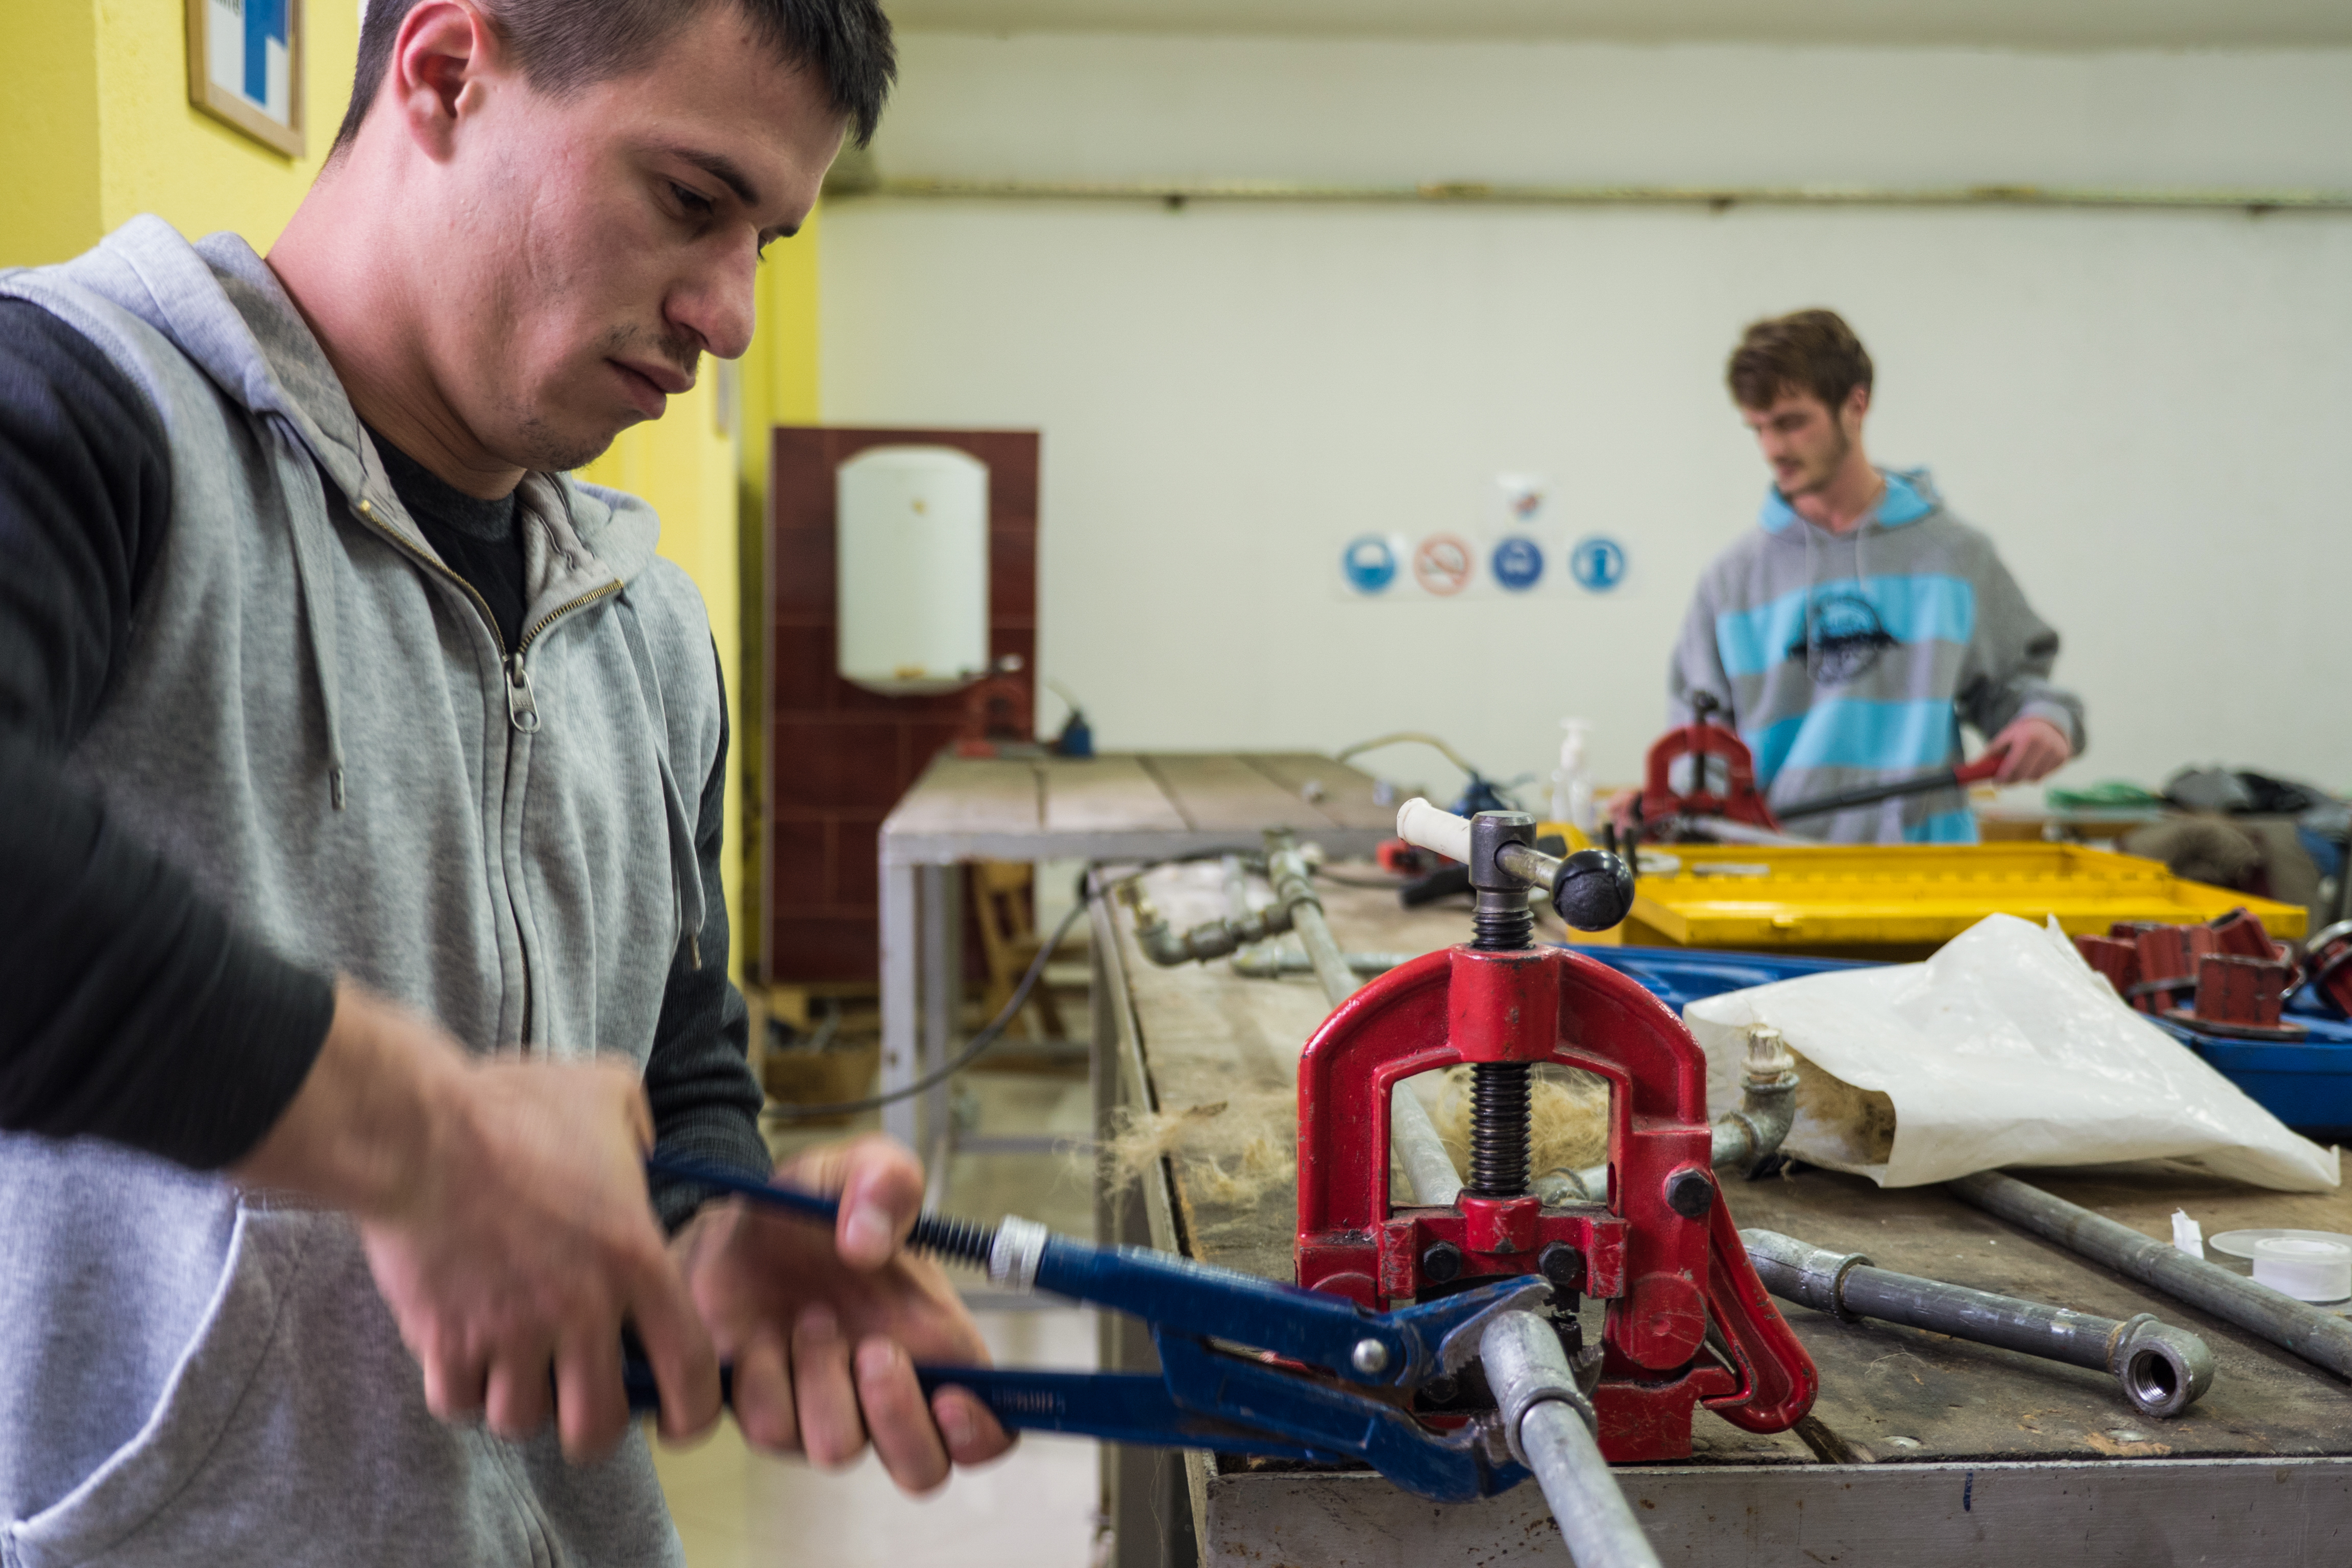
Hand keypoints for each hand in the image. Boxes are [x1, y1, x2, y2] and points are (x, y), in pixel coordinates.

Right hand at [232, 983, 720, 1459]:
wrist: (418, 1131)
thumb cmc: (512, 1107)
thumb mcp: (605, 1091)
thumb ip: (639, 1127)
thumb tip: (642, 1151)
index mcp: (634, 1260)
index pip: (689, 1370)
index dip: (692, 1410)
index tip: (678, 1417)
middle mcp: (581, 1310)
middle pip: (597, 1426)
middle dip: (589, 1422)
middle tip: (578, 1394)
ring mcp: (511, 1332)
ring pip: (522, 1420)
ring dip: (520, 1401)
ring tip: (514, 1364)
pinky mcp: (446, 1341)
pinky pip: (459, 1403)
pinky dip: (460, 1389)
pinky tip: (462, 1352)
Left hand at [673, 1133, 1013, 1492]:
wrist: (723, 1228)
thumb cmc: (806, 1209)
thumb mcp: (850, 1169)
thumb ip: (884, 1179)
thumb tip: (869, 1243)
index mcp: (933, 1347)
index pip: (989, 1431)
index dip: (981, 1433)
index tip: (950, 1396)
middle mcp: (883, 1395)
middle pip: (922, 1470)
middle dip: (898, 1418)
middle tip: (873, 1350)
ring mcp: (821, 1414)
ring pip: (837, 1452)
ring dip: (822, 1383)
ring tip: (807, 1319)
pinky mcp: (762, 1417)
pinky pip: (770, 1432)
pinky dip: (764, 1380)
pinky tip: (759, 1337)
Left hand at [1987, 715, 2072, 783]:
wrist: (2048, 722)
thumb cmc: (2021, 732)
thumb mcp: (2005, 737)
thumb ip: (1990, 753)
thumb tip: (1973, 769)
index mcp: (2028, 739)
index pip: (2014, 767)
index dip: (2004, 778)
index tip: (1996, 782)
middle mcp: (2045, 745)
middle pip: (2025, 776)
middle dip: (2012, 781)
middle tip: (2004, 781)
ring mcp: (2057, 752)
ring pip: (2036, 778)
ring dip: (2024, 778)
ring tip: (2020, 767)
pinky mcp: (2064, 758)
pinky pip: (2046, 775)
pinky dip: (2036, 774)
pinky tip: (2033, 764)